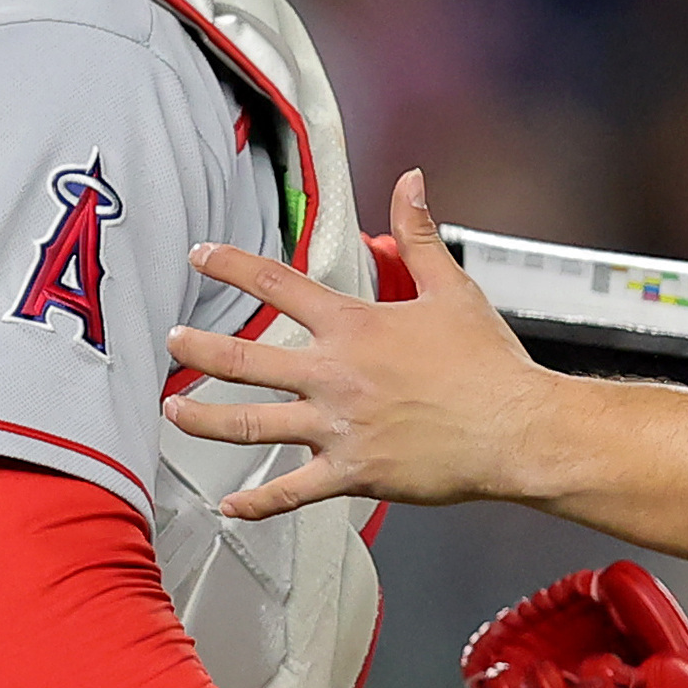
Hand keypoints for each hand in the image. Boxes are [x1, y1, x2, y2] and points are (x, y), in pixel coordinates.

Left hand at [164, 170, 557, 520]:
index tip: (200, 257)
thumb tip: (411, 182)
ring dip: (203, 419)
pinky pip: (292, 492)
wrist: (516, 429)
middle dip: (196, 350)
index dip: (231, 265)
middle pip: (243, 357)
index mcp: (354, 326)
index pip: (276, 284)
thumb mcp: (452, 288)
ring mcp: (338, 427)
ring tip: (173, 414)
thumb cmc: (489, 366)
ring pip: (251, 424)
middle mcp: (335, 375)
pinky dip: (256, 502)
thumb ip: (418, 235)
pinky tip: (229, 504)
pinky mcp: (353, 474)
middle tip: (171, 344)